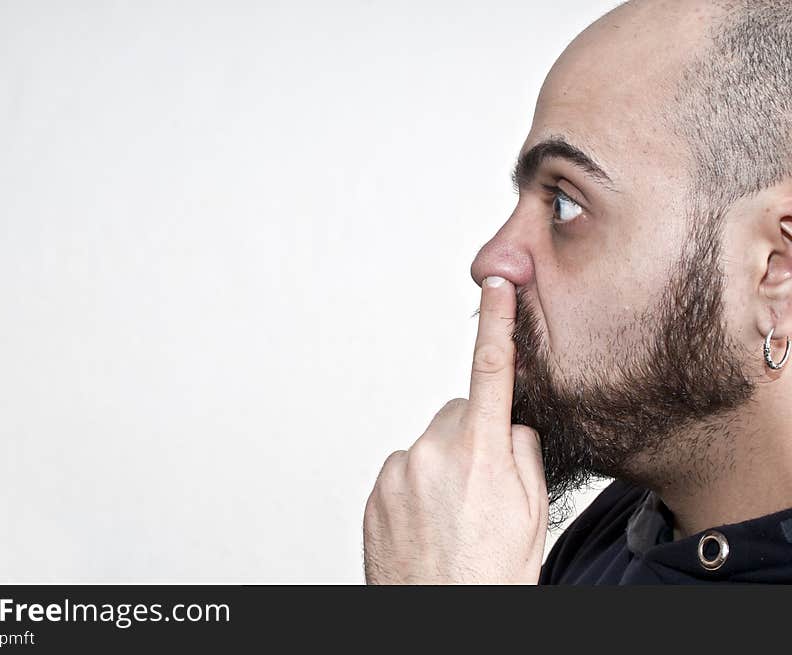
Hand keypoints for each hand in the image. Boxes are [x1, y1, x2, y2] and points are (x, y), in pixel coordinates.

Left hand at [363, 276, 547, 583]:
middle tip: (483, 487)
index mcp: (481, 453)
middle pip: (459, 414)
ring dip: (443, 465)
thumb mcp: (531, 512)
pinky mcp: (376, 491)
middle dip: (474, 435)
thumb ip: (522, 452)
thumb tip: (510, 423)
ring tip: (454, 514)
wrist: (442, 617)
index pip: (492, 370)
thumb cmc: (491, 575)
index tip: (497, 286)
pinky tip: (430, 520)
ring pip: (431, 444)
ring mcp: (398, 471)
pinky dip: (418, 484)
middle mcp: (433, 452)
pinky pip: (404, 469)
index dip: (496, 323)